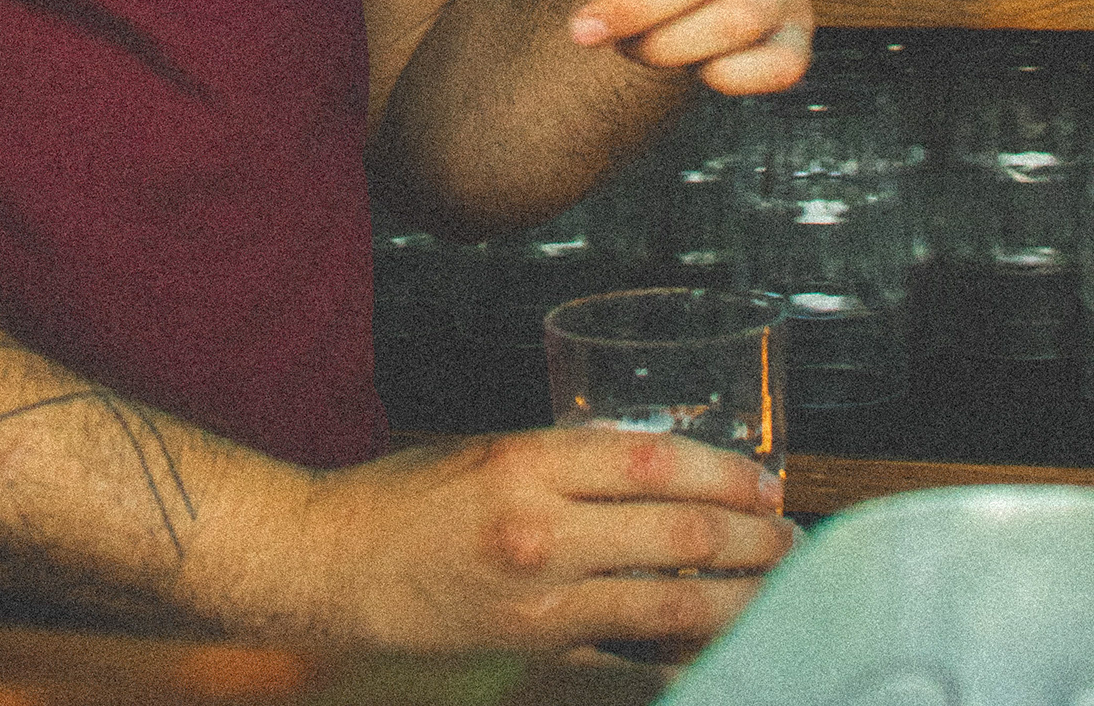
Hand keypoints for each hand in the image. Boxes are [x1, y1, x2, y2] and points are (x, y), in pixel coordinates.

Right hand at [305, 423, 794, 653]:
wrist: (327, 565)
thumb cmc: (398, 501)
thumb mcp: (481, 453)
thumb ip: (560, 467)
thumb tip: (648, 480)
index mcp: (525, 462)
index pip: (651, 460)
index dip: (720, 472)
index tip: (762, 481)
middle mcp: (540, 530)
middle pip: (676, 533)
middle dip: (751, 539)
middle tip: (792, 539)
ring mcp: (540, 603)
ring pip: (669, 604)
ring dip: (737, 599)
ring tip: (777, 592)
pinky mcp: (533, 656)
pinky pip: (629, 666)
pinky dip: (682, 659)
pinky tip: (719, 655)